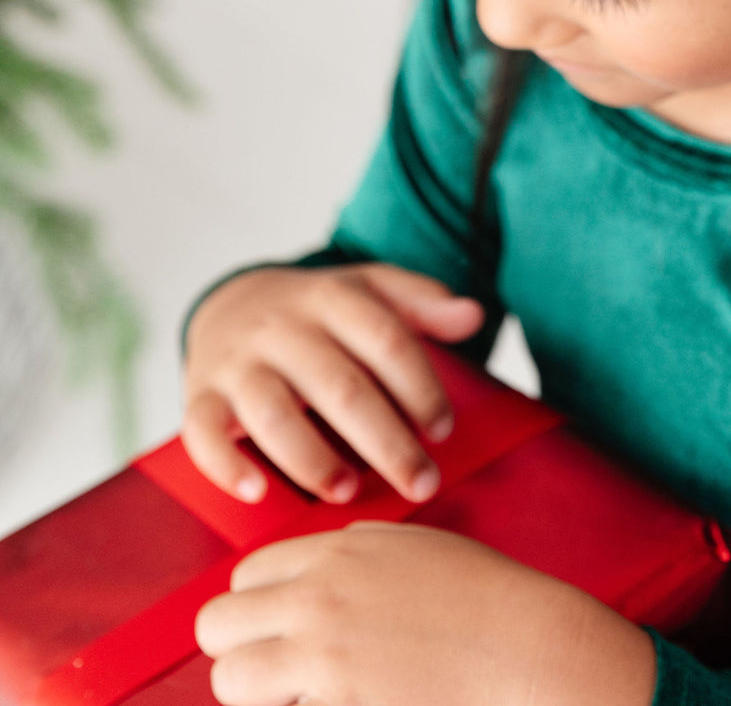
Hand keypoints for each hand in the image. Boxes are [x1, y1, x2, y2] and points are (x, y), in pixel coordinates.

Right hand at [182, 262, 485, 506]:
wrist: (231, 302)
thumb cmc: (318, 311)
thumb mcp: (368, 290)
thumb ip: (420, 301)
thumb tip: (475, 315)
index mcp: (331, 298)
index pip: (385, 340)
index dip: (420, 387)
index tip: (444, 430)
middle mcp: (282, 328)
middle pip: (340, 387)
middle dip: (385, 441)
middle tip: (421, 483)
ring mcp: (238, 363)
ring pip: (274, 414)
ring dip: (312, 459)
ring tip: (348, 493)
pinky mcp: (200, 397)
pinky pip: (202, 433)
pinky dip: (225, 466)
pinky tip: (258, 494)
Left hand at [195, 521, 657, 705]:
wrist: (525, 645)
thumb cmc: (482, 600)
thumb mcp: (410, 550)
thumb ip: (351, 557)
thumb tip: (311, 574)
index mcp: (336, 552)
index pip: (245, 576)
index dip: (259, 610)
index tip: (284, 633)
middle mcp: (317, 596)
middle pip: (217, 625)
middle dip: (240, 653)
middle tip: (282, 675)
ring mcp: (323, 654)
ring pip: (230, 681)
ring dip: (259, 697)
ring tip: (306, 698)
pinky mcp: (336, 703)